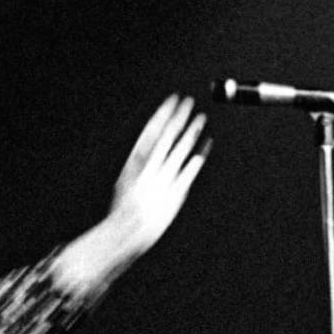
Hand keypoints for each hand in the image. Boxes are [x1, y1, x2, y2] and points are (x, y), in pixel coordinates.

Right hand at [104, 96, 209, 259]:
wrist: (127, 232)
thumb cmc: (126, 208)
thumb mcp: (127, 179)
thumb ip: (141, 162)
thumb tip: (151, 144)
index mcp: (135, 161)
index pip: (151, 131)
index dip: (163, 114)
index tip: (172, 101)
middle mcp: (150, 167)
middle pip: (167, 136)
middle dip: (179, 117)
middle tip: (189, 102)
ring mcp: (163, 179)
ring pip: (180, 149)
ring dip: (191, 132)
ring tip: (201, 117)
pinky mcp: (176, 192)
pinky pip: (190, 169)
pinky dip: (199, 155)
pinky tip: (207, 143)